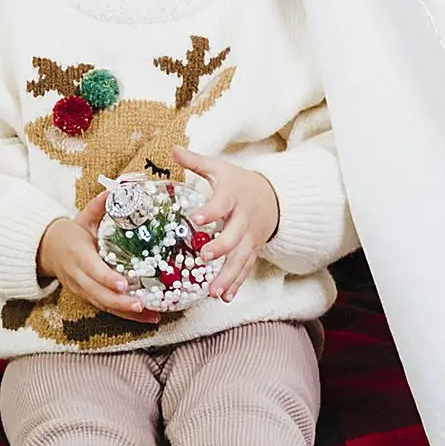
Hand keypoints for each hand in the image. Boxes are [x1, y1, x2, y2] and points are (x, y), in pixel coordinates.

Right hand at [36, 192, 159, 324]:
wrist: (48, 251)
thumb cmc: (70, 235)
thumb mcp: (83, 218)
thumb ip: (98, 206)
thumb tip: (115, 190)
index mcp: (77, 254)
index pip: (92, 268)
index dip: (107, 278)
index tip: (123, 283)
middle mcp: (78, 275)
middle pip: (98, 293)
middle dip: (120, 301)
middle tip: (141, 304)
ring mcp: (81, 289)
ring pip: (103, 305)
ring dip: (126, 312)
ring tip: (150, 316)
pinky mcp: (87, 298)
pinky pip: (105, 309)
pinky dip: (125, 315)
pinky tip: (146, 317)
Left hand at [174, 147, 278, 302]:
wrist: (272, 197)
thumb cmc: (237, 183)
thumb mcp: (219, 168)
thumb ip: (196, 161)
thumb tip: (173, 148)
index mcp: (233, 196)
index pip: (222, 203)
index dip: (210, 211)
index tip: (196, 219)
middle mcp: (244, 219)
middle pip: (235, 235)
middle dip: (222, 247)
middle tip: (205, 256)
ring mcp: (250, 238)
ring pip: (242, 258)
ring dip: (229, 276)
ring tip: (215, 292)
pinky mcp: (252, 251)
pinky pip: (245, 268)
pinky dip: (236, 283)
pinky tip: (225, 297)